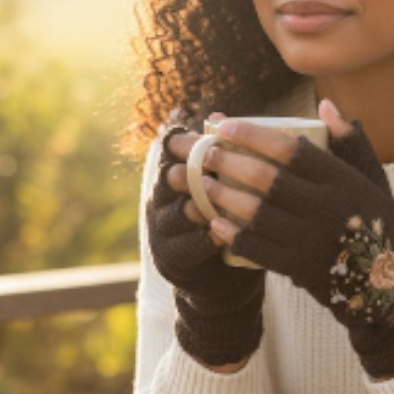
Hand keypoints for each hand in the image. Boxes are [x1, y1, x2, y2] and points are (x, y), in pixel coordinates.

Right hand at [145, 113, 267, 365]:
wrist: (221, 278)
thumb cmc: (231, 220)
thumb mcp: (226, 186)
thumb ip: (224, 156)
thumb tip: (222, 115)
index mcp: (174, 176)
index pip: (171, 150)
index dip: (188, 139)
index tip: (214, 131)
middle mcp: (161, 200)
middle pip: (170, 177)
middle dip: (193, 167)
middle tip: (217, 159)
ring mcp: (163, 230)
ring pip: (177, 211)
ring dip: (199, 202)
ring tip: (219, 196)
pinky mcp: (172, 259)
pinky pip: (187, 246)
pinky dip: (205, 238)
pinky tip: (222, 232)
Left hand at [204, 99, 393, 379]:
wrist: (385, 284)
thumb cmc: (374, 222)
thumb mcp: (372, 179)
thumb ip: (350, 142)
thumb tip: (324, 105)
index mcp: (343, 180)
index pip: (291, 149)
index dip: (253, 135)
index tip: (223, 125)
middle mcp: (328, 207)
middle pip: (268, 179)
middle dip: (229, 162)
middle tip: (204, 152)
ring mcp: (312, 240)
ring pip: (257, 212)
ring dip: (224, 196)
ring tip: (204, 183)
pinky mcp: (299, 268)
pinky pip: (257, 247)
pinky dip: (233, 233)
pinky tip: (214, 222)